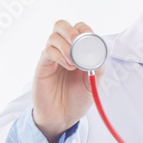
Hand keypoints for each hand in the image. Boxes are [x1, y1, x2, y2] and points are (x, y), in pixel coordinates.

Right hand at [31, 20, 105, 142]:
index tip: (91, 38)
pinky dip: (60, 55)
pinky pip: (48, 51)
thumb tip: (100, 53)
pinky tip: (68, 66)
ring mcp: (52, 57)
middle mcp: (63, 50)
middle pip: (61, 25)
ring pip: (53, 36)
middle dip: (71, 30)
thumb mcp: (94, 83)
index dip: (84, 29)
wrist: (62, 117)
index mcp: (77, 51)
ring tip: (74, 63)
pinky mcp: (43, 66)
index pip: (78, 28)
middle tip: (78, 42)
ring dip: (66, 46)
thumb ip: (97, 67)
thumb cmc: (77, 99)